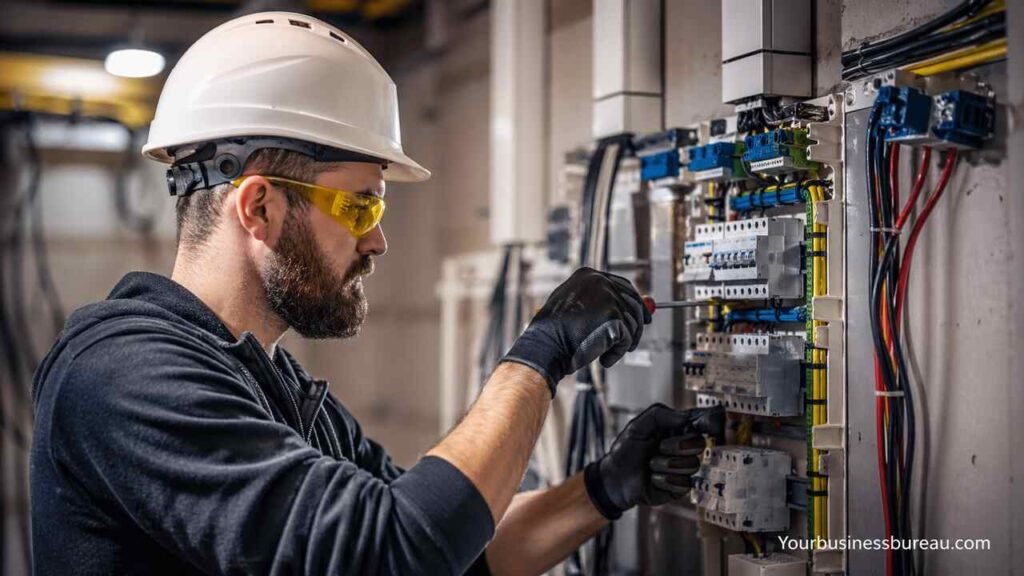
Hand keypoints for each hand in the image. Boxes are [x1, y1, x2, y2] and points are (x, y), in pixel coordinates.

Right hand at [501, 267, 649, 395]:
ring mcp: (608, 298)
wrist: (545, 346)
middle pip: (633, 302)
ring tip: (606, 353)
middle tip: (632, 341)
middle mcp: (600, 282)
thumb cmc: (554, 332)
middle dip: (636, 324)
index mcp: (588, 275)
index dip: (635, 302)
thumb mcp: (573, 307)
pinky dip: (618, 352)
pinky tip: (604, 359)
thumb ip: (599, 303)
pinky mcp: (614, 317)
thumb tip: (630, 305)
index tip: (642, 316)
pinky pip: (627, 338)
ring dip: (624, 341)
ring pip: (632, 322)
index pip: (623, 285)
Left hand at [583, 404, 724, 519]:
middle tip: (661, 447)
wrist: (614, 478)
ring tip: (651, 465)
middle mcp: (684, 447)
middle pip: (700, 443)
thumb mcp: (638, 426)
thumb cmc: (626, 450)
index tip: (712, 423)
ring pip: (692, 464)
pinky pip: (684, 483)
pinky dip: (664, 480)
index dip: (710, 421)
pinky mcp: (680, 487)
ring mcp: (683, 467)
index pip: (700, 421)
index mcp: (676, 429)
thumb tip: (686, 416)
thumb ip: (660, 415)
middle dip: (679, 445)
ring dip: (666, 465)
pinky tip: (653, 478)